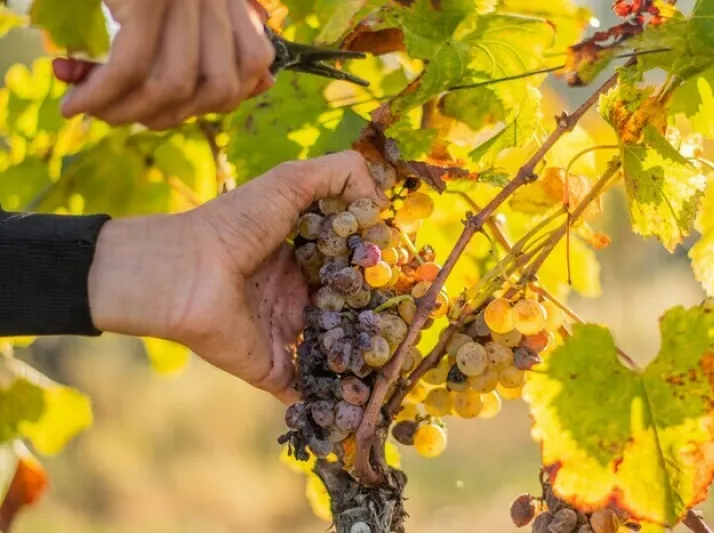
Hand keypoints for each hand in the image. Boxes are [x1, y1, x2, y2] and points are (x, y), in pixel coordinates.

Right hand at [54, 0, 274, 130]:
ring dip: (127, 112)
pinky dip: (100, 95)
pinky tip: (74, 102)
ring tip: (91, 110)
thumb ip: (228, 41)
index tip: (160, 112)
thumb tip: (265, 82)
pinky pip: (131, 68)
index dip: (208, 104)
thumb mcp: (181, 7)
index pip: (250, 73)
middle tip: (119, 117)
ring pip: (174, 86)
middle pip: (216, 90)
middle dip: (165, 116)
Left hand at [87, 151, 387, 402]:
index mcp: (301, 254)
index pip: (350, 262)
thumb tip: (381, 202)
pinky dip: (335, 397)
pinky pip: (310, 387)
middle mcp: (296, 294)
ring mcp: (285, 333)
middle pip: (346, 307)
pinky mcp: (274, 367)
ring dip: (365, 355)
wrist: (186, 272)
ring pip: (335, 348)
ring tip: (404, 358)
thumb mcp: (290, 182)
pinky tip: (370, 398)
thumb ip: (340, 175)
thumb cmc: (236, 223)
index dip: (378, 264)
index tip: (408, 268)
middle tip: (417, 317)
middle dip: (379, 313)